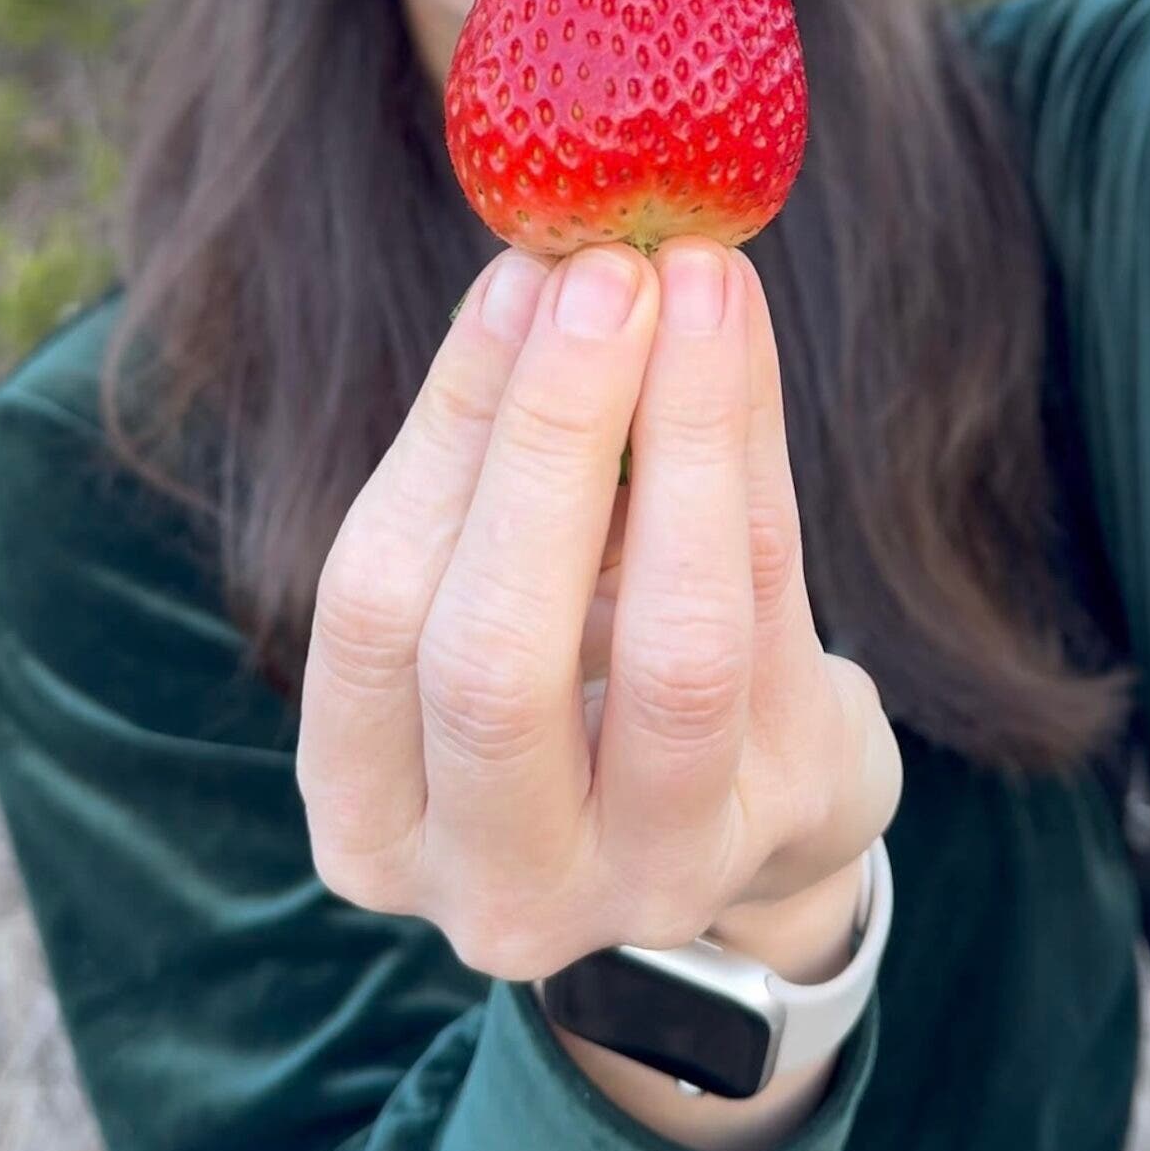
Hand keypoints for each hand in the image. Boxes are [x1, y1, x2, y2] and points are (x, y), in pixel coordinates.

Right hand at [296, 237, 902, 981]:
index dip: (443, 437)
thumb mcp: (509, 584)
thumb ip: (506, 455)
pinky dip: (753, 461)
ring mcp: (647, 880)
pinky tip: (738, 341)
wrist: (748, 809)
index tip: (508, 284)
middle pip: (494, 654)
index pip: (370, 613)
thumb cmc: (587, 668)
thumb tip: (542, 263)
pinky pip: (772, 621)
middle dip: (552, 437)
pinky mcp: (779, 831)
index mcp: (372, 822)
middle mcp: (496, 887)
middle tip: (606, 271)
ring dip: (684, 438)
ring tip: (698, 281)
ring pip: (669, 654)